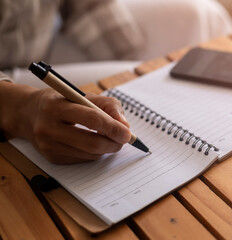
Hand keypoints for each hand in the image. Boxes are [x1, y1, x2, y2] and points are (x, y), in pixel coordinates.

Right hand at [0, 83, 129, 163]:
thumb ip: (107, 105)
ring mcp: (48, 146)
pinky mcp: (51, 158)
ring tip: (110, 138)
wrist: (28, 114)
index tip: (128, 133)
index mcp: (56, 106)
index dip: (113, 127)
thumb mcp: (82, 95)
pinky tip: (92, 142)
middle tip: (124, 140)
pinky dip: (94, 152)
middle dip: (113, 143)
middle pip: (91, 142)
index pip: (91, 119)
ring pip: (89, 154)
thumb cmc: (61, 102)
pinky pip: (83, 159)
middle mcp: (49, 128)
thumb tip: (125, 125)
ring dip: (106, 148)